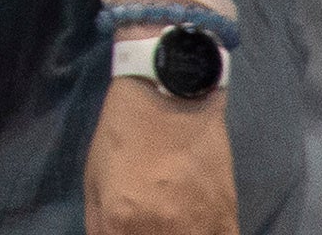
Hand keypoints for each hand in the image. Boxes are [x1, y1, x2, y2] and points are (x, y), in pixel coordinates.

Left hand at [84, 61, 237, 234]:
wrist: (171, 99)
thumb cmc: (124, 134)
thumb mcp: (94, 178)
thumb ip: (99, 224)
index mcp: (120, 222)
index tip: (125, 231)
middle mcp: (160, 232)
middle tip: (147, 224)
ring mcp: (197, 230)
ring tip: (171, 223)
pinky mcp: (227, 221)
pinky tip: (195, 227)